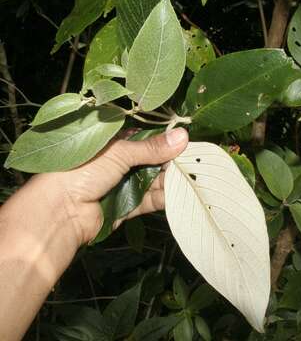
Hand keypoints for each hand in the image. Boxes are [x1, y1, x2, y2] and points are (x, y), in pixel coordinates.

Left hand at [29, 127, 188, 245]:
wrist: (59, 213)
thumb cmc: (82, 172)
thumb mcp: (118, 153)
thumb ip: (151, 148)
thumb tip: (183, 136)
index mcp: (114, 144)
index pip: (147, 140)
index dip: (167, 142)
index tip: (188, 143)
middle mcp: (119, 163)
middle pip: (153, 161)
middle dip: (172, 164)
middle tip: (194, 163)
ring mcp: (123, 185)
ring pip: (153, 181)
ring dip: (170, 182)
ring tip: (191, 180)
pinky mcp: (126, 206)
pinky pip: (149, 200)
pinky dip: (163, 198)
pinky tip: (179, 196)